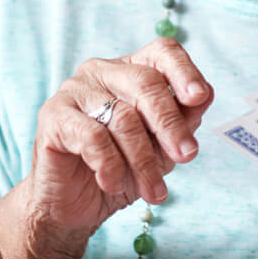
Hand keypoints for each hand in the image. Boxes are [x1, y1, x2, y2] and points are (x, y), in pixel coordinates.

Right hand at [17, 38, 213, 258]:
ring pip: (123, 116)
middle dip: (170, 124)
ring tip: (153, 190)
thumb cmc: (121, 171)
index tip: (200, 97)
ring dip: (144, 161)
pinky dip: (111, 166)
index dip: (184, 70)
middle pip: (146, 82)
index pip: (162, 52)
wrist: (73, 207)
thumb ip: (182, 121)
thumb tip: (204, 96)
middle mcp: (102, 71)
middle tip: (187, 156)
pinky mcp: (53, 115)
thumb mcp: (161, 149)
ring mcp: (75, 90)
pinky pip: (93, 137)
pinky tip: (113, 183)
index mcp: (132, 70)